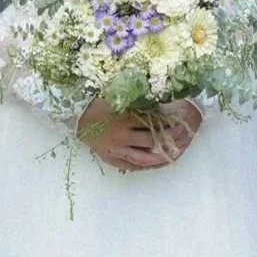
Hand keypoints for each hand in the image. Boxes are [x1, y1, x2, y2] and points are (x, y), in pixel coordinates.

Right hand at [77, 98, 199, 171]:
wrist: (73, 115)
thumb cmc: (95, 100)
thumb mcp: (116, 93)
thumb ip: (136, 95)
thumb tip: (158, 91)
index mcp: (124, 118)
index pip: (153, 123)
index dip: (168, 123)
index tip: (181, 121)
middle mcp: (121, 136)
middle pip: (151, 141)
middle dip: (169, 139)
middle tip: (182, 136)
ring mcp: (115, 149)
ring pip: (143, 158)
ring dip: (160, 157)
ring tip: (173, 154)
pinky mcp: (109, 157)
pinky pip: (129, 165)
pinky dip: (143, 166)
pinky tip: (154, 164)